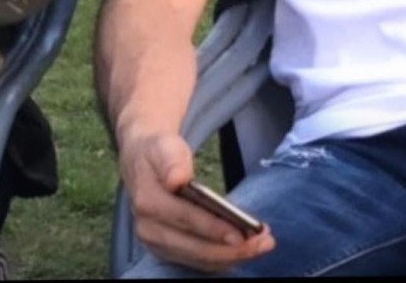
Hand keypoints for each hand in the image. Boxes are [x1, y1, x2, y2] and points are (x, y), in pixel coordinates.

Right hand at [122, 132, 274, 272]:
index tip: (242, 234)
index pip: (186, 219)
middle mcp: (148, 229)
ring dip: (232, 257)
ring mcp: (156, 244)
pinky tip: (243, 251)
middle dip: (232, 250)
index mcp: (147, 201)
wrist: (140, 162)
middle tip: (264, 243)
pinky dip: (222, 258)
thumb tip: (177, 179)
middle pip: (195, 248)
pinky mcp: (165, 251)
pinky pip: (197, 261)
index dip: (214, 229)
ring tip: (260, 246)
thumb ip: (172, 160)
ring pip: (199, 259)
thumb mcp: (164, 145)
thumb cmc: (158, 152)